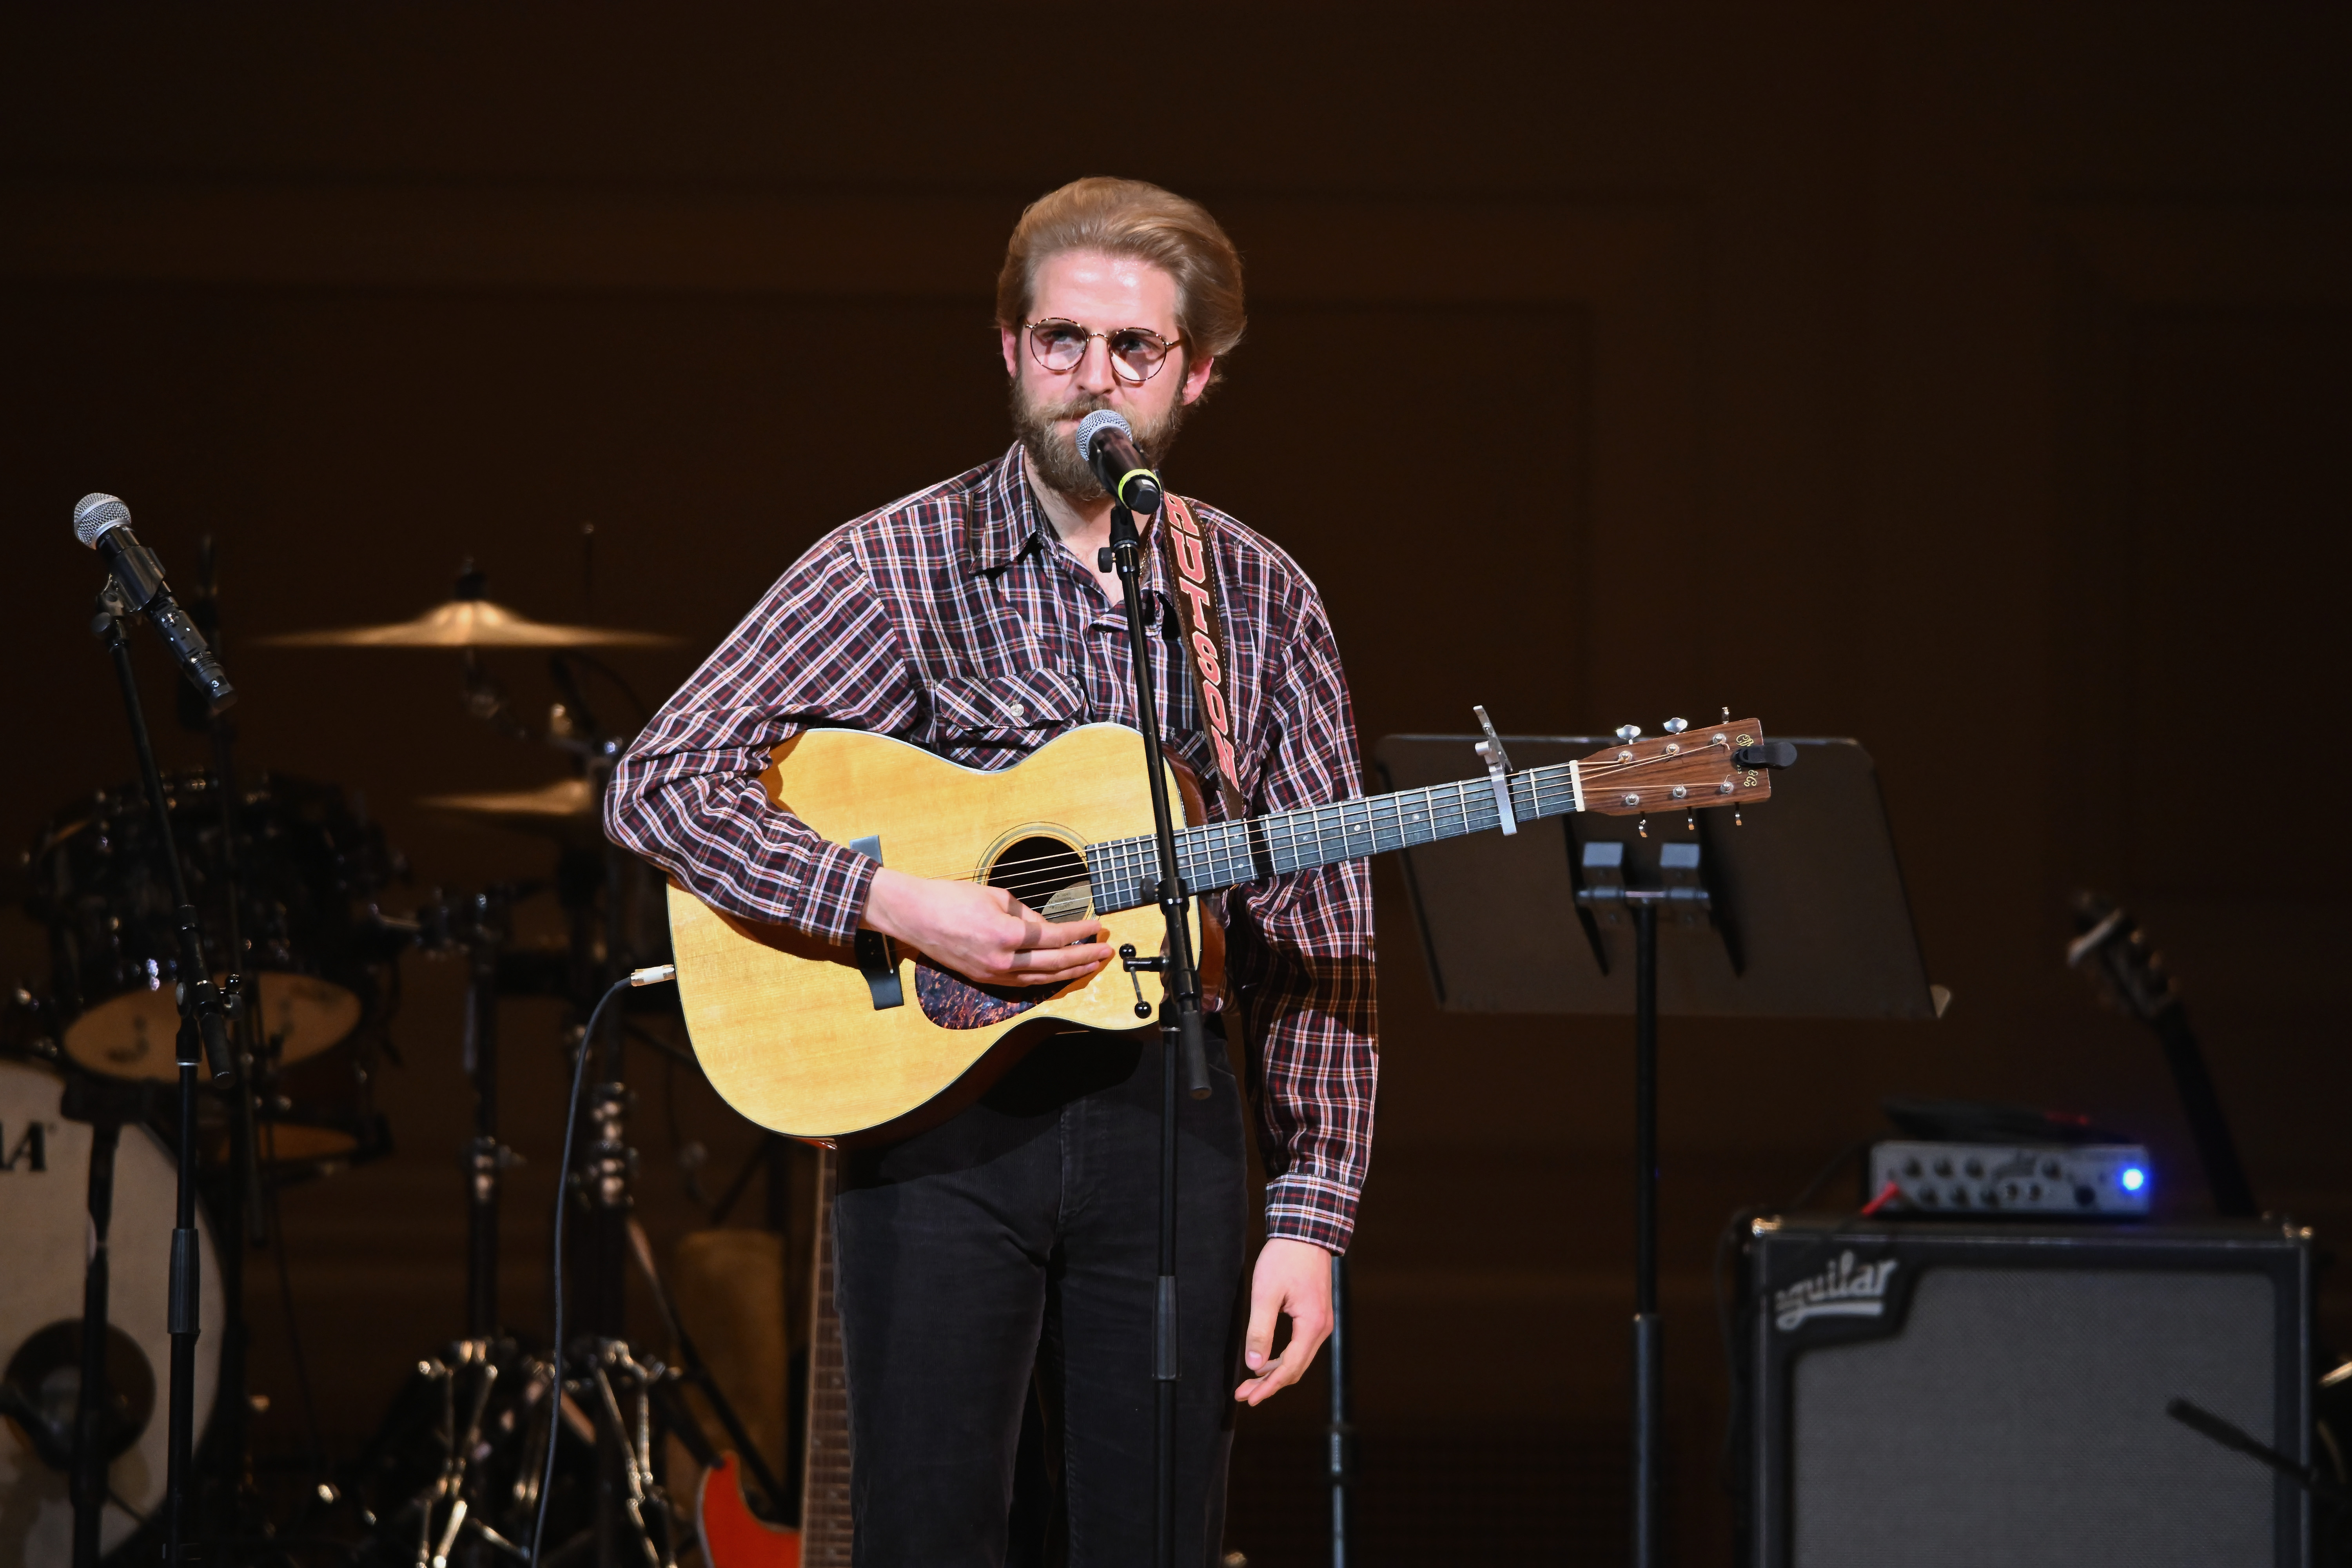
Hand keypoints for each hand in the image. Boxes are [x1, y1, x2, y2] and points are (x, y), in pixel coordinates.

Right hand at [860, 866, 1110, 987]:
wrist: (914, 915)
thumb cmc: (950, 899)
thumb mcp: (996, 896)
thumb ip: (1026, 914)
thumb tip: (1047, 926)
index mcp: (1007, 934)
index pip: (1055, 936)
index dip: (1080, 933)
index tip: (1098, 927)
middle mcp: (1002, 960)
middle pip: (1054, 963)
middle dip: (1084, 958)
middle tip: (1105, 952)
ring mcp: (992, 974)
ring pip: (1040, 978)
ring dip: (1069, 972)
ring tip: (1090, 965)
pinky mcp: (983, 979)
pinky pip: (1021, 982)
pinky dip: (1044, 978)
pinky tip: (1058, 973)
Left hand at [1234, 1237, 1333, 1405]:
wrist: (1304, 1234)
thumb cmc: (1284, 1259)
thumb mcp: (1265, 1294)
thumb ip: (1260, 1330)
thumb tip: (1254, 1364)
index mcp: (1312, 1325)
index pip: (1290, 1368)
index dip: (1268, 1386)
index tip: (1248, 1397)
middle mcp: (1322, 1329)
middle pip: (1296, 1369)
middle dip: (1269, 1385)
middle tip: (1244, 1395)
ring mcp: (1321, 1324)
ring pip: (1298, 1360)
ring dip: (1274, 1374)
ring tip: (1250, 1383)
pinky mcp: (1315, 1318)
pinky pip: (1299, 1347)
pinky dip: (1282, 1359)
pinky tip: (1264, 1362)